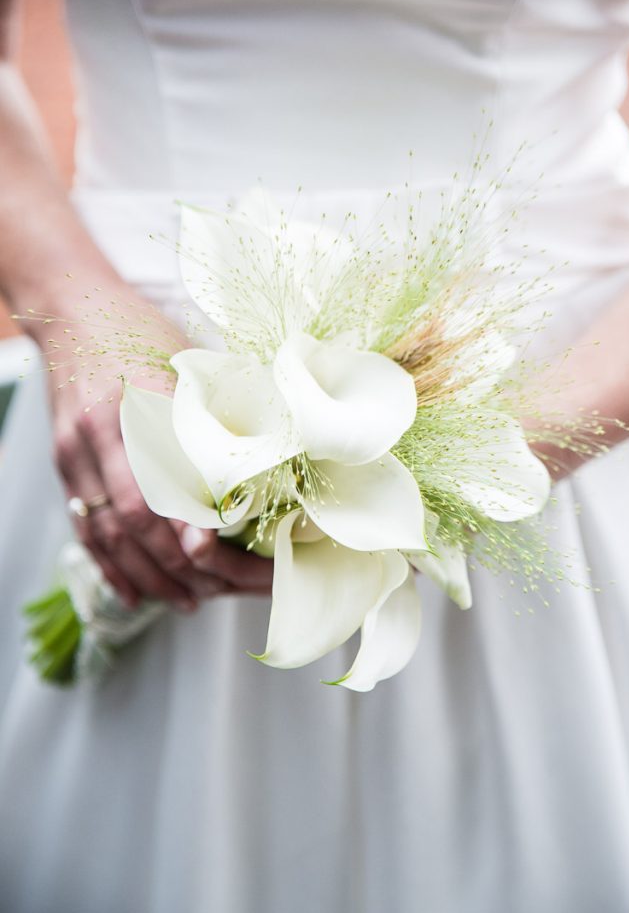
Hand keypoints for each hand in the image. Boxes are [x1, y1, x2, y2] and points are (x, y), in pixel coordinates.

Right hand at [45, 294, 272, 608]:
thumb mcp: (190, 360)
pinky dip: (112, 566)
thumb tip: (279, 452)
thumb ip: (222, 408)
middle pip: (141, 521)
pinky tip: (138, 593)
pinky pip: (85, 529)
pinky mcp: (65, 465)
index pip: (168, 482)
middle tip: (231, 589)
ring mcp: (76, 453)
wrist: (73, 311)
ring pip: (111, 535)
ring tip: (192, 601)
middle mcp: (103, 434)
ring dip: (152, 576)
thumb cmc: (141, 331)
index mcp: (141, 403)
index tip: (227, 557)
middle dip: (187, 566)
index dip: (194, 528)